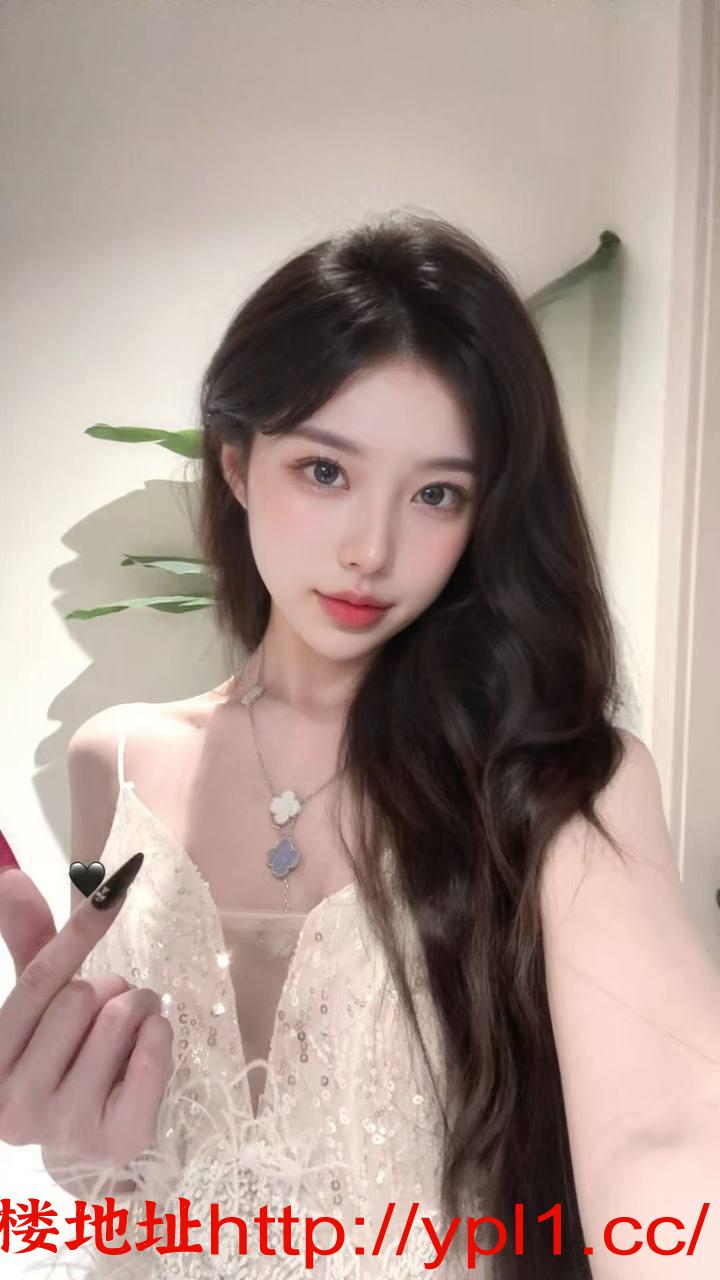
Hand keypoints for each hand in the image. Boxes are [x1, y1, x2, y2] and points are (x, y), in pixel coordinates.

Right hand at [0, 854, 173, 1166]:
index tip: (113, 890)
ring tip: (126, 1035)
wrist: (91, 1145)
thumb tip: (11, 878)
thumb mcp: (41, 1006)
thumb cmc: (64, 1061)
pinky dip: (159, 1036)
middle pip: (82, 997)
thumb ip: (30, 943)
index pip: (40, 979)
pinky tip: (143, 1053)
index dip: (79, 931)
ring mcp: (64, 1129)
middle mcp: (14, 1107)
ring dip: (136, 1010)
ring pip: (119, 1019)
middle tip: (107, 1013)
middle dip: (109, 989)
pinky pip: (152, 1053)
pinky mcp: (116, 1140)